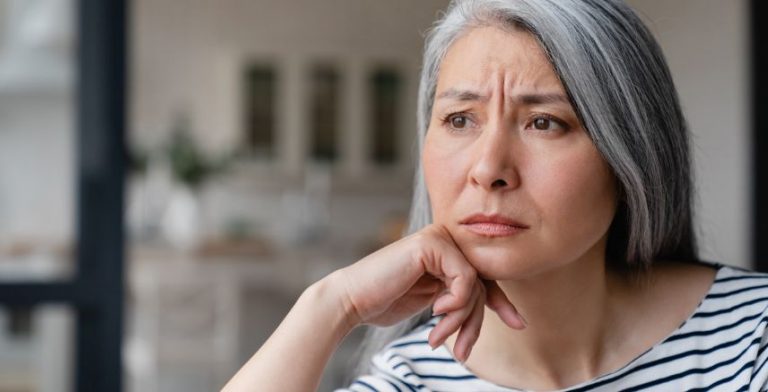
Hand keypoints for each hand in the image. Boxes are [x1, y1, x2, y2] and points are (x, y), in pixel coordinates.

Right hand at [332, 224, 525, 361]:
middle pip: (481, 282)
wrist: (352, 300)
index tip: (518, 324)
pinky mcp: (432, 243)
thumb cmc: (386, 302)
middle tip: (460, 350)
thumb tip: (497, 306)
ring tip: (437, 338)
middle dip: (473, 321)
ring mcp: (438, 237)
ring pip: (474, 284)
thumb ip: (459, 296)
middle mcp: (444, 239)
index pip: (483, 276)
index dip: (501, 302)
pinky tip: (435, 312)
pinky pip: (465, 279)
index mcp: (444, 251)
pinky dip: (455, 303)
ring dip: (459, 319)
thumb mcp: (434, 301)